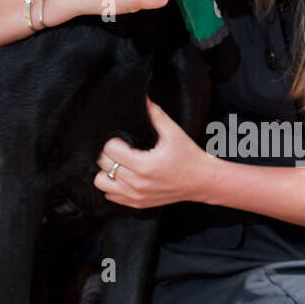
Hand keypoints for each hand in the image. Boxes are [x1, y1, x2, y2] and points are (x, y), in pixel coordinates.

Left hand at [93, 97, 213, 207]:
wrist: (203, 181)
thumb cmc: (189, 157)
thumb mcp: (174, 133)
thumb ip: (156, 115)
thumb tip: (144, 100)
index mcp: (144, 165)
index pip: (109, 150)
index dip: (114, 141)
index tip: (124, 139)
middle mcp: (137, 183)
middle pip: (103, 165)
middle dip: (110, 154)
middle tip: (122, 149)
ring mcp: (135, 195)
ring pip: (101, 182)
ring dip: (107, 171)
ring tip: (120, 163)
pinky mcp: (137, 203)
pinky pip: (111, 195)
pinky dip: (113, 185)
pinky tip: (125, 176)